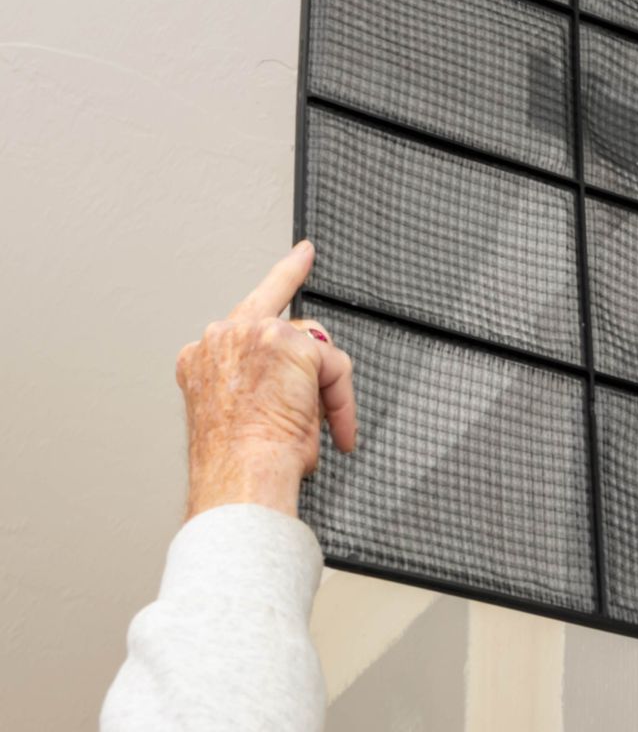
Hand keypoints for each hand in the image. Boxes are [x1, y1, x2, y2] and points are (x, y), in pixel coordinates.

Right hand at [175, 241, 356, 519]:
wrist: (238, 475)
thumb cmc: (237, 462)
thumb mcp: (240, 417)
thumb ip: (263, 387)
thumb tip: (304, 396)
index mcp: (201, 358)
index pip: (242, 315)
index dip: (278, 281)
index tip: (300, 257)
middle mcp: (220, 337)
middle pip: (277, 310)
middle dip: (297, 300)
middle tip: (307, 259)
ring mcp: (253, 333)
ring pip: (312, 347)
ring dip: (322, 389)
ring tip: (312, 428)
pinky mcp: (289, 343)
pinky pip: (335, 368)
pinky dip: (341, 402)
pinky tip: (335, 429)